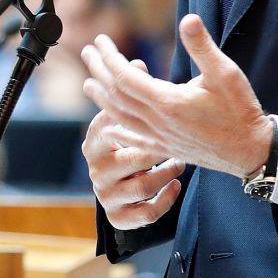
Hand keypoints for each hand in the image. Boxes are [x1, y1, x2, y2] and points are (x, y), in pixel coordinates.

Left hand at [81, 13, 274, 179]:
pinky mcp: (167, 147)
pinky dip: (116, 129)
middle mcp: (158, 121)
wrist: (250, 151)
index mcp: (168, 101)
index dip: (109, 57)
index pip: (125, 76)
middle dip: (98, 71)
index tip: (100, 41)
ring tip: (88, 84)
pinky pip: (133, 138)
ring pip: (120, 117)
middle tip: (86, 52)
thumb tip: (189, 20)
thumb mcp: (226, 73)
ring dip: (101, 99)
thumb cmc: (241, 111)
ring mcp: (160, 136)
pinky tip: (108, 126)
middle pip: (116, 95)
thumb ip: (203, 47)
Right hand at [82, 76, 184, 230]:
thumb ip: (134, 89)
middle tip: (175, 143)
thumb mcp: (137, 112)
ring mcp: (108, 193)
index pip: (106, 125)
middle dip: (155, 150)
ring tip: (180, 163)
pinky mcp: (121, 215)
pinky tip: (176, 186)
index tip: (153, 107)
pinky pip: (144, 213)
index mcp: (96, 139)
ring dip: (165, 174)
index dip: (133, 117)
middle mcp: (98, 167)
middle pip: (128, 158)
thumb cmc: (141, 138)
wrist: (147, 178)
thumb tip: (139, 61)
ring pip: (141, 186)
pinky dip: (163, 202)